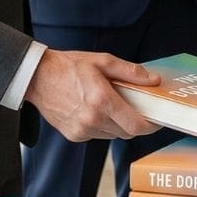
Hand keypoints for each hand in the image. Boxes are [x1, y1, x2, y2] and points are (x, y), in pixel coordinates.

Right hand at [28, 53, 159, 143]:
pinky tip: (97, 110)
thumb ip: (130, 72)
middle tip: (140, 108)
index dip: (151, 126)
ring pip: (114, 135)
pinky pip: (98, 135)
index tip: (158, 120)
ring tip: (115, 105)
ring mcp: (82, 130)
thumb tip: (154, 80)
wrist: (38, 77)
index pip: (136, 125)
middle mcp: (92, 119)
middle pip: (127, 132)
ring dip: (120, 124)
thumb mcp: (103, 61)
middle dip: (137, 122)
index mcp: (102, 101)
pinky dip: (104, 126)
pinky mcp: (74, 135)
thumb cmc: (70, 66)